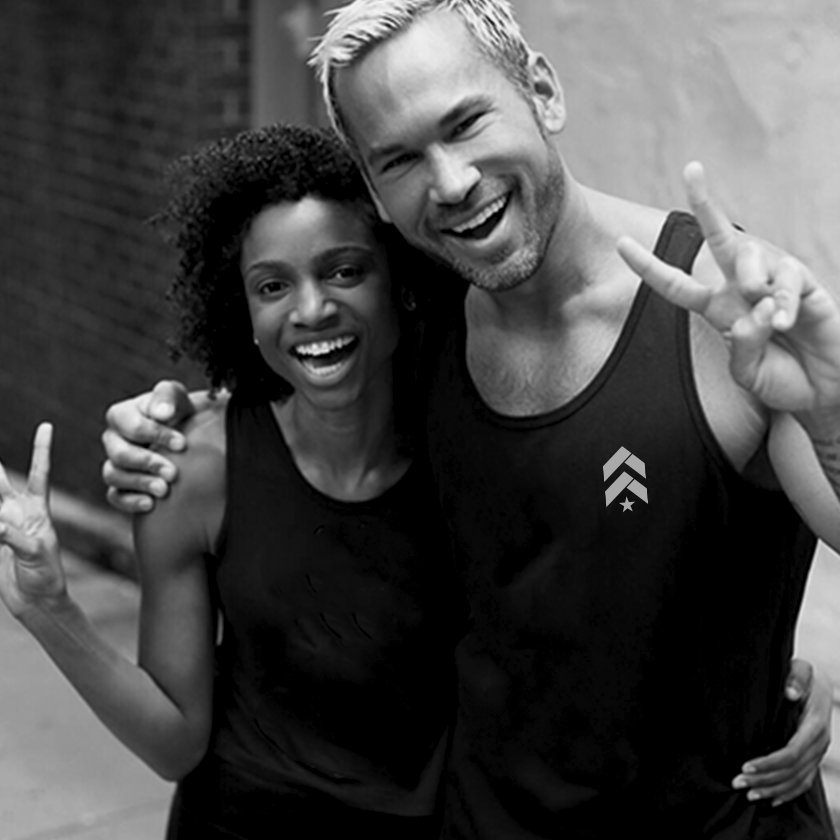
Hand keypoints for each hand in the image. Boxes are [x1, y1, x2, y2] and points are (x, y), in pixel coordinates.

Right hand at [0, 423, 64, 617]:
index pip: (39, 474)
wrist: (36, 602)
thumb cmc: (46, 578)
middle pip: (1, 484)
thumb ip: (17, 540)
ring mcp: (3, 527)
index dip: (41, 450)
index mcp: (38, 512)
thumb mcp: (37, 556)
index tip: (46, 426)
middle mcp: (18, 514)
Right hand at [101, 381, 200, 513]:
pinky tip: (150, 504)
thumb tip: (162, 412)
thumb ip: (168, 397)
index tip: (182, 444)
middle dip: (148, 463)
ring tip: (165, 489)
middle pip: (120, 454)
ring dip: (141, 483)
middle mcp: (114, 440)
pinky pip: (115, 496)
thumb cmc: (179, 412)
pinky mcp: (121, 486)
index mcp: (122, 415)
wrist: (188, 436)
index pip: (131, 426)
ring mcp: (114, 463)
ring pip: (114, 475)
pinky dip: (131, 502)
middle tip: (173, 472)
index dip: (156, 435)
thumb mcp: (177, 398)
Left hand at [617, 162, 839, 417]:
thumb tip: (753, 311)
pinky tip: (785, 324)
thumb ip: (743, 347)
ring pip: (751, 256)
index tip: (620, 243)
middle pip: (720, 239)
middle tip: (691, 169)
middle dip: (705, 203)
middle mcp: (743, 288)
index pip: (676, 285)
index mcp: (718, 308)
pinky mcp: (809, 288)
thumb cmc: (782, 380)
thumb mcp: (747, 374)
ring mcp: (776, 284)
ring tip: (764, 309)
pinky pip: (789, 282)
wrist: (825, 389)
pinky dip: (784, 305)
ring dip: (750, 277)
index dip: (648, 267)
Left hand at [732, 659, 832, 805]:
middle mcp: (819, 743)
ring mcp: (818, 752)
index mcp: (815, 724)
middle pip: (792, 771)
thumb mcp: (801, 669)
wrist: (818, 682)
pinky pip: (804, 781)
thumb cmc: (802, 674)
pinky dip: (788, 793)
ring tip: (748, 794)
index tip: (745, 766)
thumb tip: (790, 693)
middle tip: (737, 782)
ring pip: (797, 780)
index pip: (791, 753)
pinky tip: (771, 799)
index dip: (768, 763)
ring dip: (772, 789)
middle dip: (764, 780)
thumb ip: (796, 678)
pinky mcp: (813, 757)